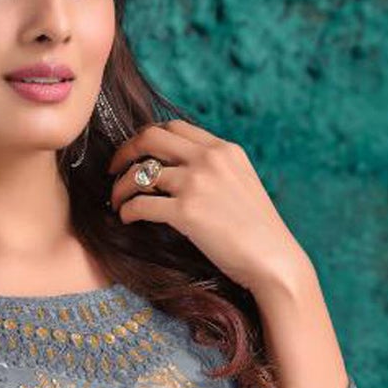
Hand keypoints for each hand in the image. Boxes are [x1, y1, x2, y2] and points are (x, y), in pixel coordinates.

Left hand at [106, 119, 310, 293]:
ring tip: (117, 202)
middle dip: (125, 151)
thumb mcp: (242, 185)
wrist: (274, 260)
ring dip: (121, 187)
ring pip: (140, 173)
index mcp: (224, 150)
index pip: (175, 126)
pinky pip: (140, 204)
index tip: (136, 153)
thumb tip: (181, 172)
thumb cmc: (258, 232)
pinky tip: (126, 219)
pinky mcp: (186, 212)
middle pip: (150, 137)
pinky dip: (126, 210)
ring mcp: (197, 183)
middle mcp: (209, 159)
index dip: (147, 137)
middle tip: (113, 169)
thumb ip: (216, 171)